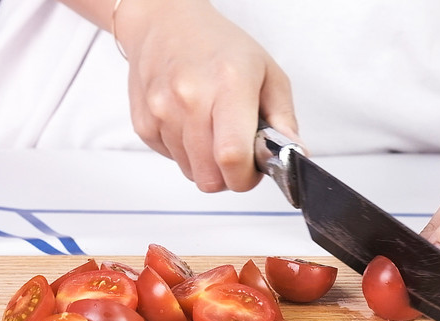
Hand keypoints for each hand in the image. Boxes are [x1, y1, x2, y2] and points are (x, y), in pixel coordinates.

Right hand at [117, 0, 298, 192]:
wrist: (165, 24)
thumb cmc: (219, 46)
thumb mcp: (267, 73)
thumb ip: (283, 119)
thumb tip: (295, 155)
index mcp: (229, 85)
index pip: (233, 156)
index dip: (246, 177)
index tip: (253, 169)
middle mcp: (190, 99)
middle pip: (210, 177)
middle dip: (229, 175)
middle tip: (236, 151)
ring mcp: (162, 112)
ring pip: (192, 173)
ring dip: (206, 163)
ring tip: (212, 129)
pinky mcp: (144, 124)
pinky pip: (172, 161)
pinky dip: (185, 152)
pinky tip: (190, 124)